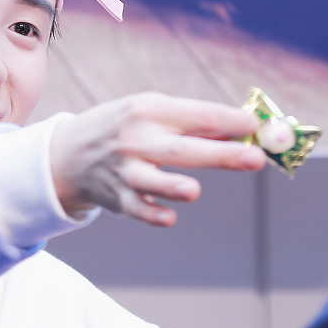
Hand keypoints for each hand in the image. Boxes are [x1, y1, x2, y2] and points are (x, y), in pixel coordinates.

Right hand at [51, 93, 266, 226]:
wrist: (68, 154)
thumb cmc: (125, 129)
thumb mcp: (150, 111)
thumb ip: (194, 122)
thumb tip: (247, 133)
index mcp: (149, 110)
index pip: (197, 115)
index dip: (231, 122)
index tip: (259, 129)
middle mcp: (135, 139)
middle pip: (182, 149)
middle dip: (220, 154)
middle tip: (255, 159)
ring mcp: (125, 171)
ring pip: (151, 181)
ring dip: (171, 186)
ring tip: (193, 191)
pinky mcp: (118, 199)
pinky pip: (137, 209)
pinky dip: (152, 214)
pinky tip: (169, 217)